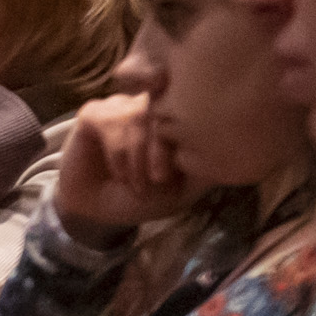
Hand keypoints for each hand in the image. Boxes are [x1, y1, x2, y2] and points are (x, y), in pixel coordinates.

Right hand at [54, 92, 192, 233]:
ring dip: (139, 157)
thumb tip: (222, 143)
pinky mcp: (93, 113)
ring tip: (138, 187)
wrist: (96, 210)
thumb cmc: (141, 197)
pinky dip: (119, 155)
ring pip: (138, 116)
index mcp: (175, 118)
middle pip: (165, 107)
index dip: (189, 135)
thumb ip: (202, 167)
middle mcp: (150, 105)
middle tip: (159, 180)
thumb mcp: (181, 189)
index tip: (180, 170)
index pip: (191, 107)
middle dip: (163, 148)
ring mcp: (122, 106)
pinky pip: (111, 123)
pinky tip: (121, 176)